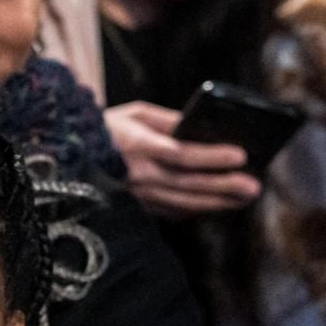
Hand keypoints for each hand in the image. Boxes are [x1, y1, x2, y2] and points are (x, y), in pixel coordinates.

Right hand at [105, 101, 261, 218]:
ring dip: (218, 202)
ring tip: (245, 197)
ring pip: (184, 202)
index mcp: (137, 146)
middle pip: (189, 183)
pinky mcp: (139, 206)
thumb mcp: (136, 113)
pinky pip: (173, 211)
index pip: (180, 154)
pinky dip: (198, 210)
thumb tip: (201, 128)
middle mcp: (139, 175)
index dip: (211, 156)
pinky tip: (220, 205)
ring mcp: (139, 195)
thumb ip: (168, 121)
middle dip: (224, 186)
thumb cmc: (108, 128)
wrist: (72, 157)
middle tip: (254, 186)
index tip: (240, 155)